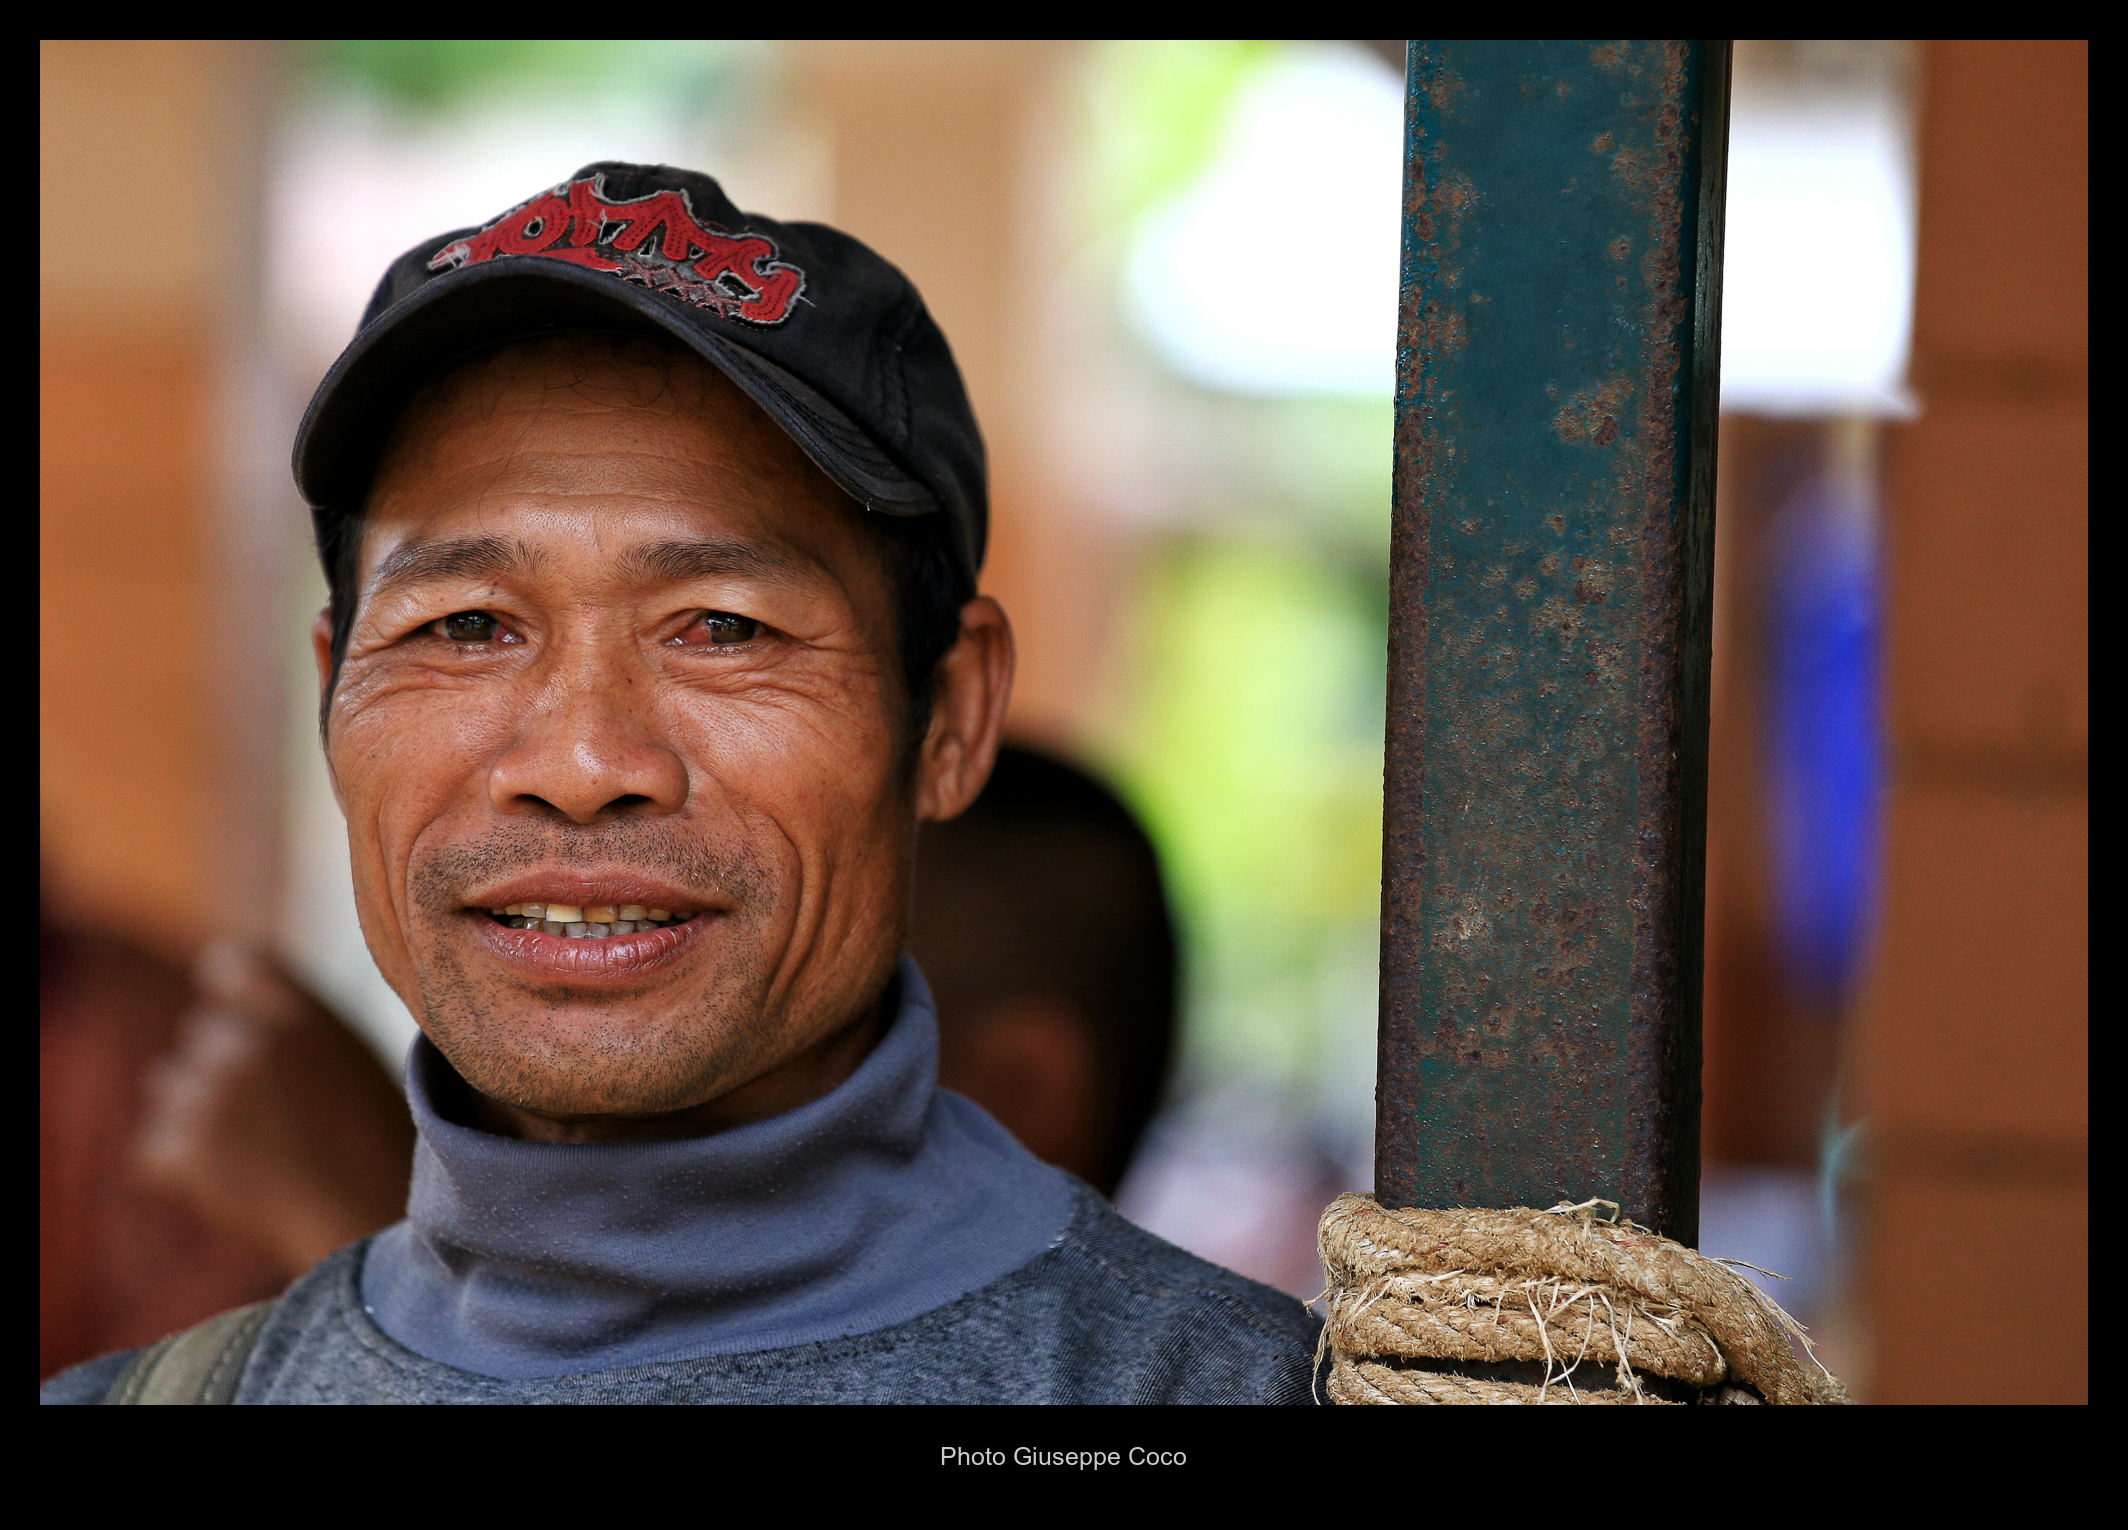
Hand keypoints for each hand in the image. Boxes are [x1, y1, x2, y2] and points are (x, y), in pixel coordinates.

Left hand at [138, 941, 416, 1274]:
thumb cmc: (375, 1143)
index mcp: (296, 1010)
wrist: (366, 1222)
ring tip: (257, 1153)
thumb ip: (293, 1019)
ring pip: (169, 1088)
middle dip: (223, 1070)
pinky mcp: (176, 1150)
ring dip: (197, 1115)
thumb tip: (224, 980)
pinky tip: (238, 1185)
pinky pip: (156, 1149)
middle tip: (275, 1120)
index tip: (249, 1026)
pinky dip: (183, 1170)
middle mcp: (244, 1041)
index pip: (229, 965)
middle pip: (201, 1036)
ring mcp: (205, 1095)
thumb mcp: (352, 1056)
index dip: (235, 998)